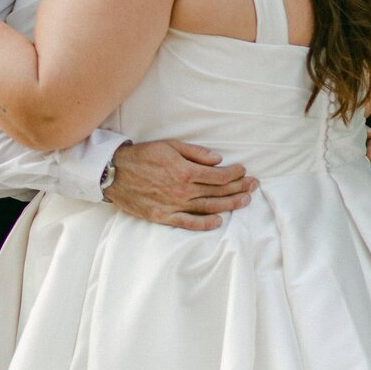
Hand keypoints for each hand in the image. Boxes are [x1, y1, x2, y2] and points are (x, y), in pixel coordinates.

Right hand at [102, 139, 257, 231]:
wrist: (116, 173)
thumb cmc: (144, 155)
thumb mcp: (171, 145)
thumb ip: (196, 153)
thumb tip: (218, 159)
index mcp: (185, 171)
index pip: (218, 176)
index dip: (234, 174)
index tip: (244, 171)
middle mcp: (183, 191)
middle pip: (217, 192)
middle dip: (238, 188)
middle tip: (254, 186)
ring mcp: (174, 206)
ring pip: (208, 208)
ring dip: (229, 205)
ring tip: (244, 201)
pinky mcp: (164, 217)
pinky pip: (188, 223)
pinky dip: (205, 224)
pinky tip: (218, 221)